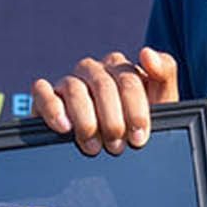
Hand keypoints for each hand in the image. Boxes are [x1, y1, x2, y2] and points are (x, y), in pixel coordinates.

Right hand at [31, 48, 180, 153]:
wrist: (108, 154)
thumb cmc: (135, 127)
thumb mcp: (160, 104)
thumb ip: (164, 75)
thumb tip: (146, 52)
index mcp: (120, 68)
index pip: (129, 80)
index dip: (136, 110)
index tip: (138, 138)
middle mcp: (93, 70)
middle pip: (103, 85)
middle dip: (112, 120)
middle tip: (117, 147)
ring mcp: (68, 82)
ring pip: (74, 89)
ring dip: (86, 121)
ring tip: (94, 147)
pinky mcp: (45, 96)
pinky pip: (43, 92)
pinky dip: (53, 108)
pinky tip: (64, 128)